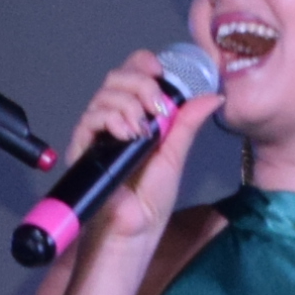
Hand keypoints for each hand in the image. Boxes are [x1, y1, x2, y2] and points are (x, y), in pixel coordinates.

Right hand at [54, 52, 218, 254]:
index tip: (160, 70)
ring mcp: (98, 131)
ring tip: (143, 129)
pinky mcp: (83, 146)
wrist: (134, 230)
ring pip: (105, 94)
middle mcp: (116, 120)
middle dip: (141, 84)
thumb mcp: (176, 155)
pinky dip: (111, 119)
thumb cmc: (150, 201)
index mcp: (139, 117)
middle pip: (118, 78)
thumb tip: (211, 97)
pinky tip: (127, 134)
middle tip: (158, 106)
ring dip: (129, 104)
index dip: (144, 64)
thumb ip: (187, 123)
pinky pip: (90, 118)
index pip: (134, 75)